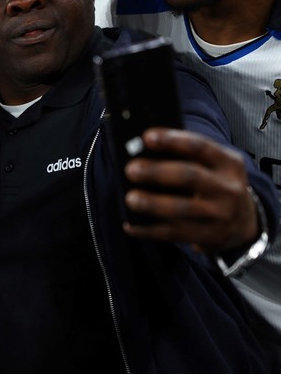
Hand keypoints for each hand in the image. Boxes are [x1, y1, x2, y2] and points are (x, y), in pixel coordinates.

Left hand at [121, 128, 258, 253]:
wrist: (244, 222)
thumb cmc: (215, 184)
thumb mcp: (213, 166)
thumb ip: (185, 157)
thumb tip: (140, 153)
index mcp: (228, 163)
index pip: (199, 146)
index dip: (172, 140)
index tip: (146, 137)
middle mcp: (228, 188)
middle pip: (190, 176)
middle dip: (157, 172)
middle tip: (131, 170)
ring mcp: (220, 215)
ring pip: (181, 209)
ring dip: (152, 204)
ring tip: (129, 198)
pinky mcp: (208, 237)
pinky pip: (173, 233)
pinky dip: (148, 230)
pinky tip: (130, 225)